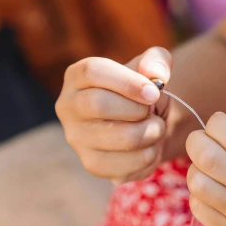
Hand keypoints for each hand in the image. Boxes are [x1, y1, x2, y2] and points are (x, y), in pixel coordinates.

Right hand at [56, 47, 171, 183]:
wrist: (144, 125)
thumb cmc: (141, 92)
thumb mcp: (151, 68)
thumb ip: (157, 61)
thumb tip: (156, 74)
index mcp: (77, 77)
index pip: (93, 72)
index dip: (128, 82)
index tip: (153, 92)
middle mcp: (68, 107)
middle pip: (98, 104)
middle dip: (137, 109)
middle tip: (152, 112)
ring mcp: (77, 139)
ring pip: (120, 137)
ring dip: (151, 133)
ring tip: (156, 128)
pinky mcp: (92, 164)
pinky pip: (127, 165)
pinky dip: (150, 156)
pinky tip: (150, 146)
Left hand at [186, 112, 225, 225]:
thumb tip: (213, 129)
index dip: (215, 124)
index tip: (216, 125)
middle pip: (208, 158)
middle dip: (196, 143)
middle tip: (201, 143)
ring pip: (198, 184)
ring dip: (196, 170)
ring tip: (207, 170)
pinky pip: (200, 210)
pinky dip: (200, 196)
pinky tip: (213, 194)